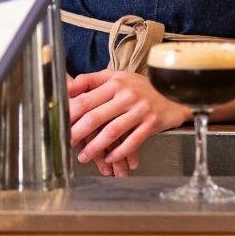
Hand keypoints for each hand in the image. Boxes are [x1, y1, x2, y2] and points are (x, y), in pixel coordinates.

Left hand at [68, 70, 188, 176]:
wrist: (174, 91)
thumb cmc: (140, 86)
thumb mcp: (117, 76)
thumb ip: (92, 80)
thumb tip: (69, 88)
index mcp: (114, 83)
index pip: (86, 99)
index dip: (71, 114)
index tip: (60, 124)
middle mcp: (126, 96)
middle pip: (96, 117)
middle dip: (78, 133)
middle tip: (67, 144)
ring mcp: (140, 110)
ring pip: (112, 132)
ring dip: (96, 147)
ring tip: (84, 157)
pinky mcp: (152, 124)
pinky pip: (133, 142)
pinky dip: (119, 153)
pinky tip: (109, 159)